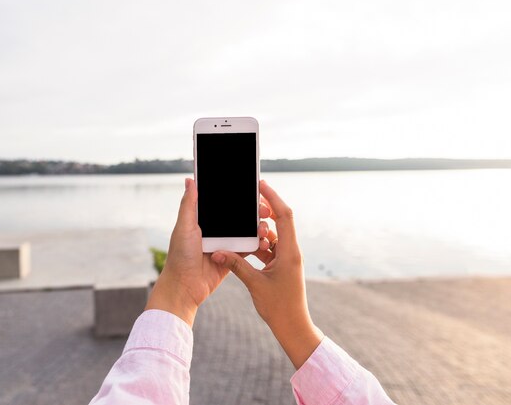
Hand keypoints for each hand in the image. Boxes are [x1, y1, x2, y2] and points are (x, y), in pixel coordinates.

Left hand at [146, 178, 270, 326]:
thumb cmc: (180, 257)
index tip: (253, 191)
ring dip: (257, 227)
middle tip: (264, 209)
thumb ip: (189, 204)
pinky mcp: (231, 258)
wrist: (185, 287)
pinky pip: (247, 248)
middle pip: (238, 216)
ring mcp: (224, 244)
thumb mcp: (184, 227)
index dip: (238, 197)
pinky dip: (256, 244)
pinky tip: (264, 240)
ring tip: (264, 226)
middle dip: (253, 211)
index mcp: (202, 220)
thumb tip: (190, 180)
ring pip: (245, 231)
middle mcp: (214, 230)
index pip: (223, 203)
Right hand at [211, 180, 323, 368]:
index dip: (273, 198)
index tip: (261, 184)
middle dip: (265, 209)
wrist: (293, 327)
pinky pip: (270, 248)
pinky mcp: (282, 266)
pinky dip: (258, 245)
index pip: (284, 216)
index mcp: (290, 252)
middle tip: (248, 198)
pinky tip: (243, 245)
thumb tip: (218, 252)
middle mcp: (291, 251)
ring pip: (273, 236)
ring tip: (242, 222)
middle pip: (280, 221)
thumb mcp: (255, 284)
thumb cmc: (279, 308)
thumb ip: (236, 265)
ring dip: (259, 230)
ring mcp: (287, 258)